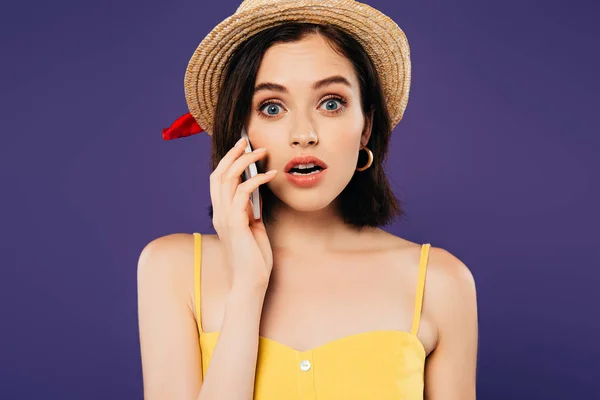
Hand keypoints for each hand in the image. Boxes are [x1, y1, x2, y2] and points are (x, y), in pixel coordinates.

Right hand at [209, 137, 276, 291]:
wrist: (251, 282)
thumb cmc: (254, 258)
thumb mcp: (253, 227)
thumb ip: (251, 210)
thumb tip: (258, 190)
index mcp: (221, 214)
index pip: (217, 180)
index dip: (227, 161)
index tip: (241, 147)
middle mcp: (218, 214)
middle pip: (218, 174)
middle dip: (232, 154)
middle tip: (247, 141)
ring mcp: (225, 218)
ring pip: (227, 179)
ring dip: (245, 162)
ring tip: (262, 152)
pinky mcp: (236, 224)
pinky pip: (242, 193)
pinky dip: (256, 180)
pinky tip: (270, 174)